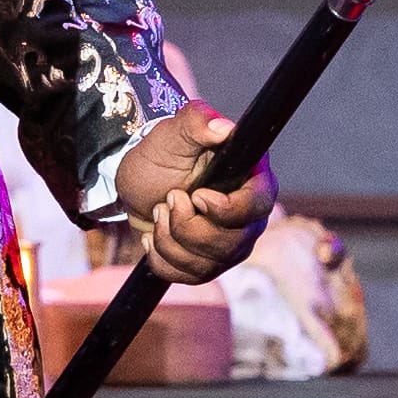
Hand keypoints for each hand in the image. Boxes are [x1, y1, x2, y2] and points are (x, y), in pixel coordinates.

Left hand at [108, 109, 269, 285]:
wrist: (138, 184)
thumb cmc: (162, 153)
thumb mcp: (172, 132)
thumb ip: (197, 121)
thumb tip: (223, 128)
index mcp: (252, 180)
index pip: (258, 205)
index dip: (226, 209)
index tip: (196, 196)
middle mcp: (250, 217)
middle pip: (231, 244)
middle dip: (187, 227)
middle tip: (167, 199)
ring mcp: (232, 244)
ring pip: (208, 265)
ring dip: (169, 239)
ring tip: (159, 211)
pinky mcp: (210, 264)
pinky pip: (189, 277)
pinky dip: (162, 259)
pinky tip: (155, 235)